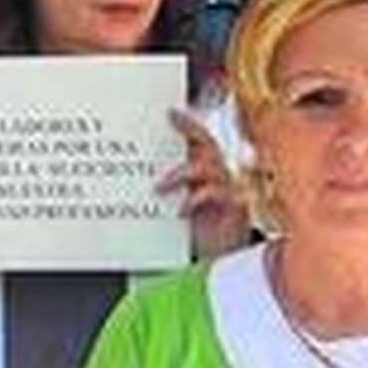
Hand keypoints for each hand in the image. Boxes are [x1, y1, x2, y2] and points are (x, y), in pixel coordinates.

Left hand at [157, 108, 249, 258]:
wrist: (221, 255)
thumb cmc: (198, 227)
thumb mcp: (179, 203)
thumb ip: (167, 187)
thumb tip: (133, 171)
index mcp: (206, 169)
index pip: (199, 139)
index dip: (188, 123)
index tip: (170, 112)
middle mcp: (219, 173)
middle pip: (207, 144)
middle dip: (191, 129)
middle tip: (172, 120)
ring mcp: (229, 188)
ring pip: (209, 167)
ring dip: (182, 173)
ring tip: (159, 186)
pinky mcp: (235, 206)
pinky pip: (217, 194)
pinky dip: (196, 199)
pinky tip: (180, 209)